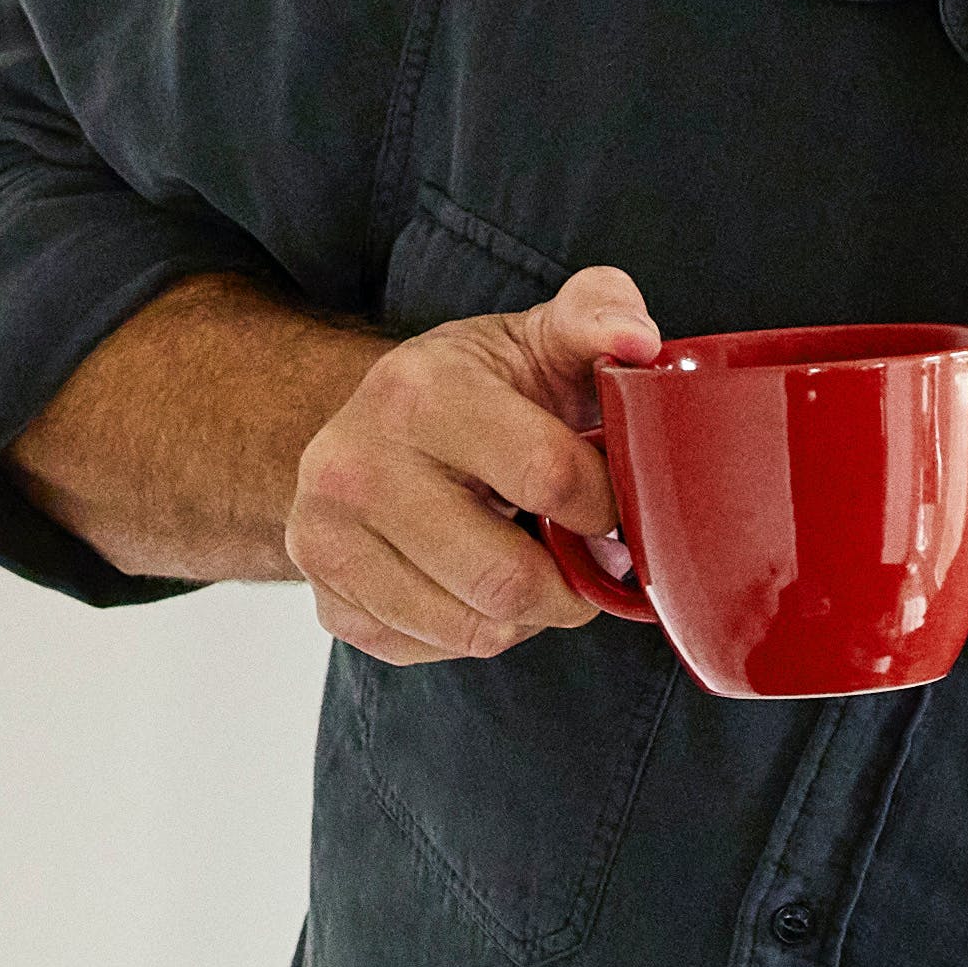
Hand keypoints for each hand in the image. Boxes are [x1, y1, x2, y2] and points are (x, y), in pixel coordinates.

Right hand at [284, 264, 661, 663]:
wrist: (371, 430)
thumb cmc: (477, 391)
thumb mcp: (536, 337)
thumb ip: (598, 315)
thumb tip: (637, 340)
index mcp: (418, 393)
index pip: (547, 477)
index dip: (604, 507)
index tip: (609, 504)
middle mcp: (356, 469)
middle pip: (509, 581)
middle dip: (570, 583)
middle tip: (580, 556)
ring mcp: (330, 542)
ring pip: (477, 630)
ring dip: (527, 613)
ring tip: (527, 560)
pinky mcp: (330, 604)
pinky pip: (438, 651)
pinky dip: (478, 630)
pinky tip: (475, 580)